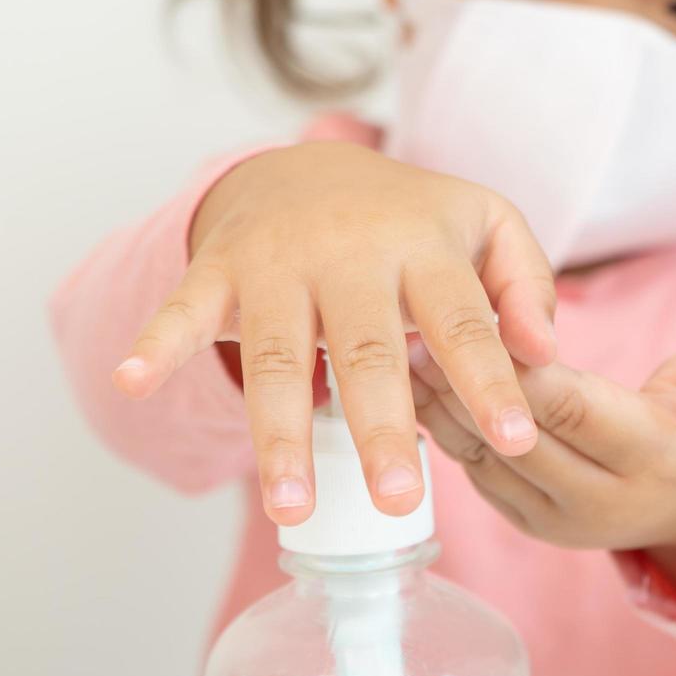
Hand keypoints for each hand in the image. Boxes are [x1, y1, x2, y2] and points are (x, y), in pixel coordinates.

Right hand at [113, 141, 556, 523]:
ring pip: (278, 354)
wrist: (305, 167)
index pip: (463, 319)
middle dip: (382, 427)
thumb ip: (524, 284)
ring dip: (279, 432)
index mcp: (422, 245)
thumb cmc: (407, 217)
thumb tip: (545, 352)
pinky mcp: (219, 270)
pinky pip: (183, 308)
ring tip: (290, 508)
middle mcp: (350, 253)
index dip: (489, 379)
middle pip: (367, 349)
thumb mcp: (482, 226)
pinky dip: (154, 342)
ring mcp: (278, 262)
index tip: (517, 439)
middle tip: (399, 499)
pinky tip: (130, 380)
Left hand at [410, 340, 675, 606]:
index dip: (527, 371)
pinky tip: (411, 380)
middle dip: (466, 384)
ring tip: (398, 347)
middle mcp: (596, 502)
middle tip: (415, 327)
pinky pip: (472, 469)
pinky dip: (442, 424)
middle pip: (518, 437)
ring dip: (439, 405)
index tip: (482, 321)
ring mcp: (554, 519)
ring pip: (484, 456)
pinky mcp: (523, 518)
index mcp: (648, 463)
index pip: (576, 413)